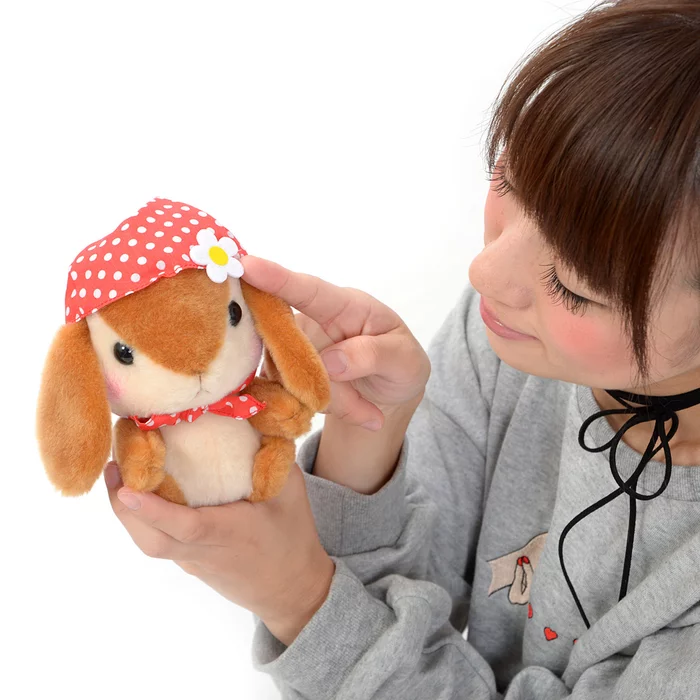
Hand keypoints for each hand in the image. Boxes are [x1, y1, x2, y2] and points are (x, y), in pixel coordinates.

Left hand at [104, 461, 335, 646]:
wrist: (292, 591)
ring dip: (128, 513)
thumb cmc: (293, 539)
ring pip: (151, 544)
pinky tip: (142, 493)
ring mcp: (194, 561)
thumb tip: (254, 416)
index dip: (154, 509)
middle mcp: (206, 551)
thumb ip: (275, 459)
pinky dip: (143, 519)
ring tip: (119, 475)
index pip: (188, 526)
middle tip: (114, 467)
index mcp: (231, 534)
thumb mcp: (292, 494)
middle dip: (124, 508)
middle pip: (153, 541)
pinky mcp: (191, 563)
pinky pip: (160, 542)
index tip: (126, 487)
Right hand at [241, 255, 429, 430]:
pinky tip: (359, 410)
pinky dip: (327, 408)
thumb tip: (330, 362)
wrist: (389, 392)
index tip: (246, 264)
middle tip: (345, 393)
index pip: (309, 290)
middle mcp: (313, 322)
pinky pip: (295, 396)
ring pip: (292, 377)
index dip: (277, 278)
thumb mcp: (403, 360)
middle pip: (284, 336)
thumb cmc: (399, 362)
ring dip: (331, 398)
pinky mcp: (287, 374)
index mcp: (345, 306)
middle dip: (305, 369)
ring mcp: (296, 349)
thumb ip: (371, 355)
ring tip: (366, 407)